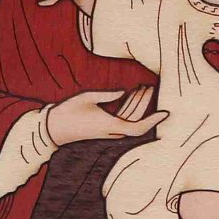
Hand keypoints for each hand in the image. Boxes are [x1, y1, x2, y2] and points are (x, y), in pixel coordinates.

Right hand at [45, 86, 166, 145]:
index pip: (138, 127)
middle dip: (145, 103)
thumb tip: (123, 92)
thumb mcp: (88, 98)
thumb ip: (108, 95)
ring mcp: (108, 131)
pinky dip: (129, 108)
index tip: (165, 112)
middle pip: (136, 119)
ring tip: (143, 87)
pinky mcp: (104, 129)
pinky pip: (122, 120)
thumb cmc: (69, 111)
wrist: (54, 128)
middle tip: (150, 86)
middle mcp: (112, 131)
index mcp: (110, 125)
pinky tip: (131, 96)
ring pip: (130, 119)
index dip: (153, 121)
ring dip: (138, 104)